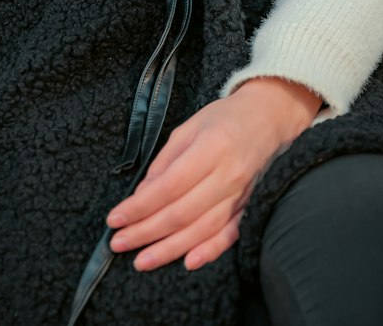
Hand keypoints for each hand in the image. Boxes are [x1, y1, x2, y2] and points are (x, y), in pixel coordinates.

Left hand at [105, 76, 322, 272]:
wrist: (267, 119)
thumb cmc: (224, 118)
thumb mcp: (189, 127)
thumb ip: (165, 161)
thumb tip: (142, 194)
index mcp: (211, 148)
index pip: (169, 186)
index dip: (140, 206)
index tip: (115, 219)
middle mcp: (227, 175)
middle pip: (182, 213)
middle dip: (146, 231)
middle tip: (118, 243)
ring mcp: (240, 195)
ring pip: (201, 230)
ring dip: (169, 249)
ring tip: (141, 260)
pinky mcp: (248, 207)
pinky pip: (229, 236)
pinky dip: (209, 252)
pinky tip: (188, 263)